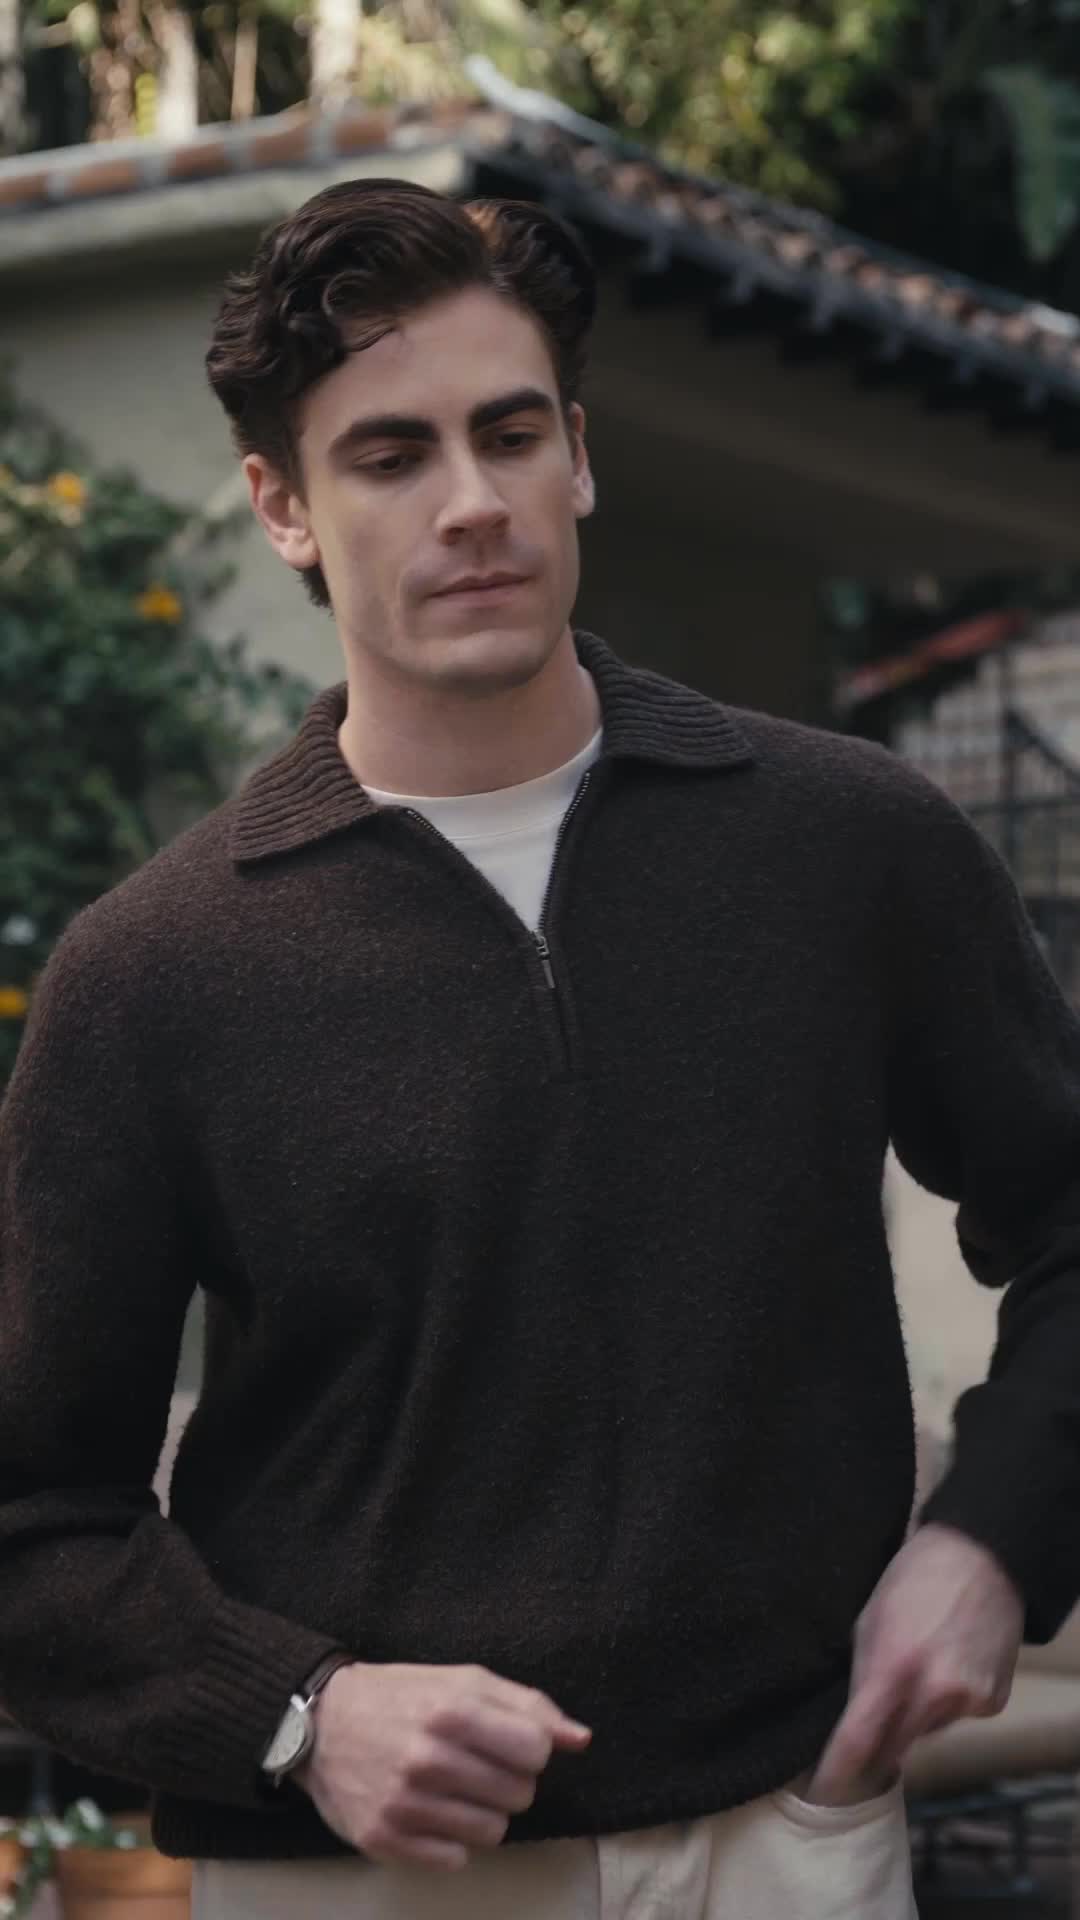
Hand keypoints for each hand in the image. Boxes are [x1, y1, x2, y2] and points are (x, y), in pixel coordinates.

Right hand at [293, 1661, 591, 1871]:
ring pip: (492, 1833)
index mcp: (452, 1711)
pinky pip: (454, 1860)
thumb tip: (581, 1739)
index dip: (529, 1747)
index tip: (507, 1742)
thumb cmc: (403, 1696)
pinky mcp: (384, 1840)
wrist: (322, 1723)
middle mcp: (427, 1759)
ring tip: (454, 1788)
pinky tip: (430, 1811)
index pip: (536, 1751)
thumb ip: (527, 1705)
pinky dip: (450, 1840)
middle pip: (519, 1795)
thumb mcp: (463, 1680)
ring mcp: (404, 1805)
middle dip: (507, 1780)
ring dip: (482, 1812)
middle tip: (476, 1764)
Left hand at [808, 1523, 1023, 1804]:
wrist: (983, 1558)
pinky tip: (948, 1663)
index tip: (822, 1789)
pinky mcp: (992, 1703)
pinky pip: (957, 1718)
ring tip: (919, 1665)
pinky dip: (947, 1703)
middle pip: (895, 1745)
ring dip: (916, 1715)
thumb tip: (848, 1720)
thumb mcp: (870, 1619)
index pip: (859, 1737)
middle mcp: (934, 1692)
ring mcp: (968, 1700)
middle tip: (868, 1726)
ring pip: (927, 1732)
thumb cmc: (914, 1579)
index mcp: (894, 1665)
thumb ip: (861, 1673)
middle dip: (879, 1741)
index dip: (839, 1768)